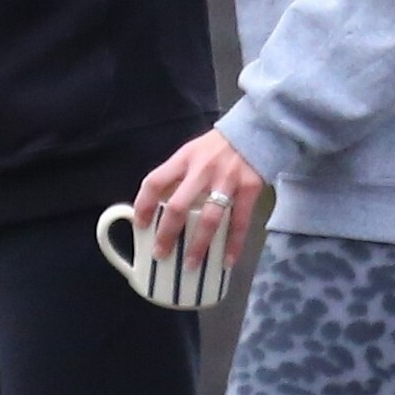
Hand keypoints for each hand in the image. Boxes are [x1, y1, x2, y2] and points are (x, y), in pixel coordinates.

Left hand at [136, 129, 263, 269]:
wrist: (255, 130)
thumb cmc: (217, 147)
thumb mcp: (191, 152)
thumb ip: (176, 175)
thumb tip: (158, 206)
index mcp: (184, 159)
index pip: (155, 182)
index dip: (143, 205)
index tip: (139, 226)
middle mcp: (202, 170)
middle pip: (179, 206)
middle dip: (167, 233)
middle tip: (161, 253)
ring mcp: (227, 181)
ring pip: (209, 219)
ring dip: (198, 245)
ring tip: (190, 264)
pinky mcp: (249, 190)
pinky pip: (239, 223)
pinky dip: (233, 244)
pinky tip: (226, 261)